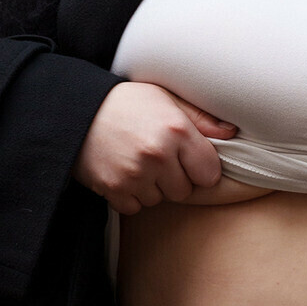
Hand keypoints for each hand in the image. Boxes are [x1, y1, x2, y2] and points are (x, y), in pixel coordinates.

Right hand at [73, 82, 236, 213]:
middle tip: (156, 158)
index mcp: (176, 130)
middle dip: (174, 178)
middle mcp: (158, 154)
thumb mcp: (165, 98)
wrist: (74, 110)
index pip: (209, 173)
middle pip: (184, 191)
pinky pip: (135, 207)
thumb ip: (200, 118)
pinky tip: (122, 172)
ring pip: (159, 200)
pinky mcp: (114, 188)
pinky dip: (129, 195)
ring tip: (136, 162)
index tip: (187, 160)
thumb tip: (232, 133)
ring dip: (151, 188)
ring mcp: (135, 174)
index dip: (200, 168)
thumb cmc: (125, 102)